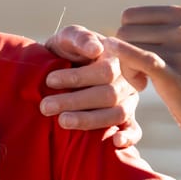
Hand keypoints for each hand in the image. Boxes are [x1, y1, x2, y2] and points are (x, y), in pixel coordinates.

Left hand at [40, 22, 143, 149]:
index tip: (49, 80)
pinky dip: (129, 137)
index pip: (104, 71)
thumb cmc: (67, 49)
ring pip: (117, 114)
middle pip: (108, 95)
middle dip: (75, 102)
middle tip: (45, 107)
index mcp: (117, 58)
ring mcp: (128, 100)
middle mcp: (127, 80)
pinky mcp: (126, 118)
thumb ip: (80, 37)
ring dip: (89, 120)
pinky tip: (115, 142)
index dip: (77, 78)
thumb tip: (97, 49)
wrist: (62, 65)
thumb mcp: (69, 37)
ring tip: (62, 121)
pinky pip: (135, 129)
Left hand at [108, 0, 180, 144]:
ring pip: (127, 47)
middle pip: (126, 31)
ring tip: (143, 81)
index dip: (130, 37)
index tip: (145, 54)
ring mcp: (180, 51)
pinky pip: (139, 58)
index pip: (131, 16)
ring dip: (126, 69)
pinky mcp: (173, 74)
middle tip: (141, 72)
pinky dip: (125, 59)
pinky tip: (127, 71)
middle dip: (125, 53)